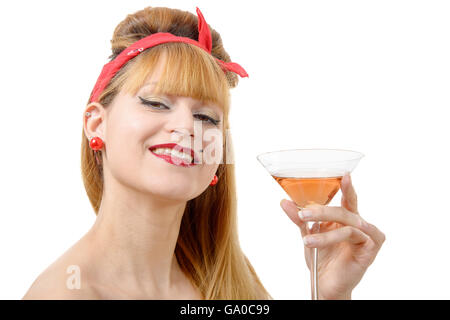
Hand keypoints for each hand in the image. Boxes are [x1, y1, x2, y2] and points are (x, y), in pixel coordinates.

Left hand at [280, 173, 384, 299]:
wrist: (326, 284)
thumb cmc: (321, 258)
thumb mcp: (308, 234)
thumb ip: (300, 218)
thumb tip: (284, 201)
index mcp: (346, 218)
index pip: (347, 198)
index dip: (346, 186)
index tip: (344, 175)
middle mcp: (359, 224)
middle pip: (343, 210)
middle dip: (322, 210)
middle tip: (303, 213)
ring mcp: (367, 236)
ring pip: (348, 224)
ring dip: (325, 233)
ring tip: (307, 240)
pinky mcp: (371, 249)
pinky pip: (358, 236)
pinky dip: (346, 235)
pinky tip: (337, 240)